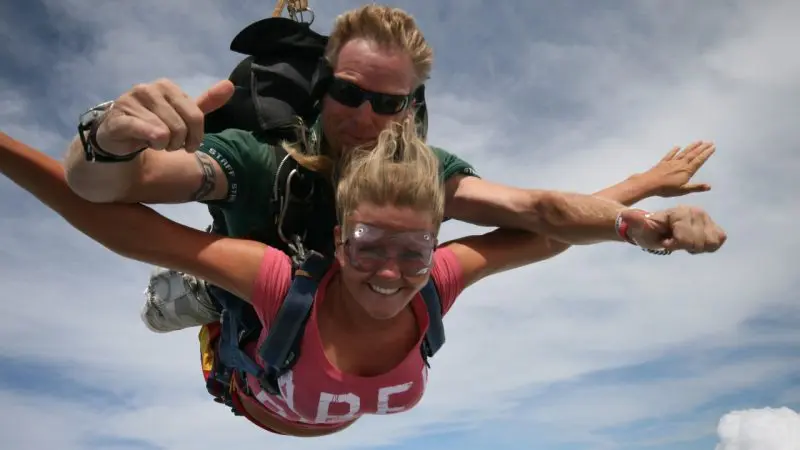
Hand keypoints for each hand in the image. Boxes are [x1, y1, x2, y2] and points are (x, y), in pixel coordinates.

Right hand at [94, 79, 234, 155]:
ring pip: (164, 133)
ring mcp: (131, 101)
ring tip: (154, 142)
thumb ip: (205, 102)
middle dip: (178, 143)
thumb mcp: (183, 113)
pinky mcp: (118, 117)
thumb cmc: (154, 123)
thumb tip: (229, 85)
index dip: (196, 137)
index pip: (196, 116)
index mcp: (168, 86)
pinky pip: (143, 131)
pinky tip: (144, 143)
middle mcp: (149, 89)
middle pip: (181, 127)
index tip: (188, 144)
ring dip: (163, 145)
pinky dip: (150, 141)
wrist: (119, 134)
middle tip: (168, 143)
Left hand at [621, 206, 726, 253]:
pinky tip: (693, 242)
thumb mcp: (639, 227)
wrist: (653, 229)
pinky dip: (707, 246)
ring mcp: (706, 217)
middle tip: (674, 239)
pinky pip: (718, 241)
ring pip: (710, 243)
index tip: (665, 239)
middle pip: (699, 242)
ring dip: (696, 246)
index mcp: (680, 212)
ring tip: (683, 240)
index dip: (674, 244)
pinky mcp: (712, 225)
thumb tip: (625, 215)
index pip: (685, 239)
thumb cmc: (646, 229)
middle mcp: (696, 211)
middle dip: (685, 246)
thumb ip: (635, 221)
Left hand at [641, 141, 715, 197]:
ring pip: (683, 152)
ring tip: (699, 141)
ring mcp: (671, 162)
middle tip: (709, 142)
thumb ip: (696, 187)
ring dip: (691, 146)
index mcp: (686, 170)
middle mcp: (680, 164)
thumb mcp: (683, 190)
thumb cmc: (666, 189)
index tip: (713, 147)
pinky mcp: (663, 163)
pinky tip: (678, 147)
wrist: (649, 184)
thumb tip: (709, 186)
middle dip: (702, 148)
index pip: (699, 160)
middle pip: (693, 154)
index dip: (706, 154)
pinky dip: (674, 150)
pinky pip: (670, 155)